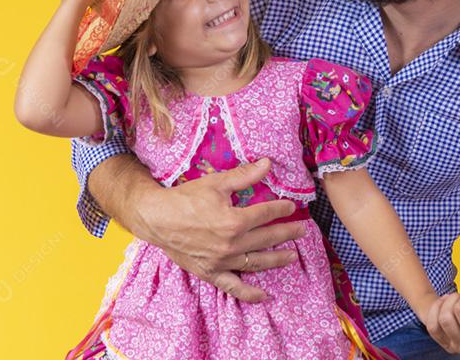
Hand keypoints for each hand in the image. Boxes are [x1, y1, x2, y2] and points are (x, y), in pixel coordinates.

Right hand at [136, 158, 306, 302]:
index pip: (266, 214)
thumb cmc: (185, 198)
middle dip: (287, 233)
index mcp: (234, 221)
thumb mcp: (216, 183)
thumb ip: (245, 175)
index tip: (291, 207)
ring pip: (257, 262)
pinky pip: (234, 287)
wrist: (157, 218)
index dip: (281, 209)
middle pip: (267, 238)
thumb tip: (267, 163)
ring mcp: (222, 261)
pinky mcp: (210, 273)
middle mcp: (231, 244)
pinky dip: (250, 293)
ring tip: (293, 256)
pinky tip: (265, 295)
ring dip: (278, 259)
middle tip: (302, 230)